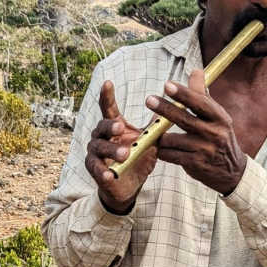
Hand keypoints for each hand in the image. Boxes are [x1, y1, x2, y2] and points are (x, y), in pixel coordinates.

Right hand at [85, 80, 156, 213]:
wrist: (127, 184)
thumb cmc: (137, 158)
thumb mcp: (149, 141)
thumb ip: (155, 126)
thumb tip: (171, 107)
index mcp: (114, 125)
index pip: (108, 107)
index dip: (107, 95)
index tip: (108, 82)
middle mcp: (101, 135)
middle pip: (102, 126)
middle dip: (111, 126)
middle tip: (121, 127)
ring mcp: (95, 152)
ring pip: (100, 147)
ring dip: (112, 150)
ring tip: (125, 154)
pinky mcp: (94, 169)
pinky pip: (96, 168)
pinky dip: (102, 171)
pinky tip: (109, 175)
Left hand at [146, 70, 246, 194]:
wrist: (232, 170)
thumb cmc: (219, 136)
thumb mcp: (217, 115)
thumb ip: (202, 94)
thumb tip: (195, 70)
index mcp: (219, 117)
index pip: (200, 102)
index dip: (183, 94)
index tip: (168, 85)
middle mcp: (213, 133)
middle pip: (184, 119)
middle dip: (164, 109)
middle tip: (149, 100)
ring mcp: (204, 150)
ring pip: (171, 139)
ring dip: (159, 136)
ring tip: (156, 133)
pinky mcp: (195, 164)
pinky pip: (169, 154)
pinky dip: (162, 150)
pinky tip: (161, 148)